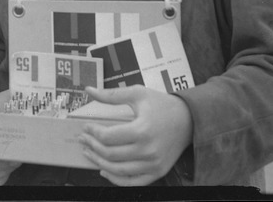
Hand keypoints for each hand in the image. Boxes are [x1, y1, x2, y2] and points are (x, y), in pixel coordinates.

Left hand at [75, 85, 192, 185]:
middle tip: (83, 138)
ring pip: (118, 170)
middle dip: (92, 146)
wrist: (188, 120)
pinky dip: (116, 179)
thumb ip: (111, 94)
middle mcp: (148, 150)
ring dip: (98, 162)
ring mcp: (153, 164)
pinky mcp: (157, 172)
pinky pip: (132, 182)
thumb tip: (89, 91)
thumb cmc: (162, 105)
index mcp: (142, 130)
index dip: (92, 132)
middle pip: (110, 154)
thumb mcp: (138, 93)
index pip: (108, 137)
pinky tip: (104, 170)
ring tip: (89, 152)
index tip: (86, 126)